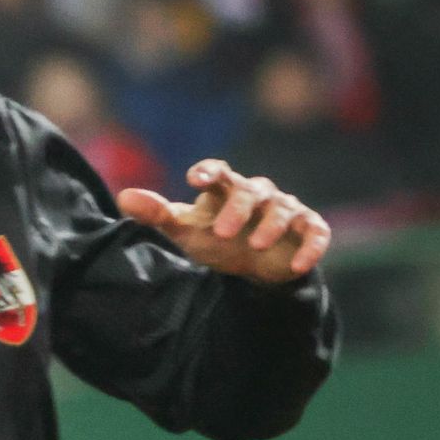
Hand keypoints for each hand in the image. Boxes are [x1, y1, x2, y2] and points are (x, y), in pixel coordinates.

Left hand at [114, 160, 331, 283]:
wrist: (253, 266)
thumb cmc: (216, 239)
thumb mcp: (185, 229)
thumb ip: (158, 214)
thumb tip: (124, 197)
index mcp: (227, 189)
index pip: (220, 172)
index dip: (209, 172)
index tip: (196, 179)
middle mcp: (259, 194)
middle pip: (252, 190)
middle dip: (238, 208)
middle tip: (222, 232)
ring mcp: (286, 210)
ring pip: (284, 209)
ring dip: (271, 225)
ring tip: (255, 246)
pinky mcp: (308, 230)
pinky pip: (314, 232)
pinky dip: (310, 246)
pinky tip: (297, 264)